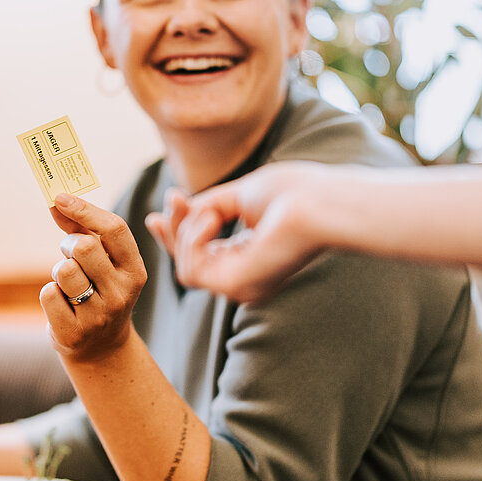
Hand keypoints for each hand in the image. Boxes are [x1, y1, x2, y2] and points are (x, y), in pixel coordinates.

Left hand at [41, 193, 147, 362]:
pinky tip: (63, 304)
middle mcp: (121, 293)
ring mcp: (99, 315)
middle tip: (70, 254)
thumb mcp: (103, 262)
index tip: (60, 197)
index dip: (85, 209)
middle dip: (68, 244)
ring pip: (64, 270)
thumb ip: (82, 229)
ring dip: (58, 270)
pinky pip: (48, 294)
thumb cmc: (99, 290)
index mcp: (134, 270)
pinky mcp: (74, 332)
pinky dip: (50, 293)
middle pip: (84, 247)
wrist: (101, 348)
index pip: (115, 229)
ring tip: (68, 282)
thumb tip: (56, 201)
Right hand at [146, 161, 328, 302]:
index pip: (203, 255)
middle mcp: (245, 279)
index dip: (178, 233)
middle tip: (171, 197)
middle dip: (173, 231)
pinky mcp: (236, 286)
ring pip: (185, 267)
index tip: (163, 206)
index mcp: (251, 258)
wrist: (318, 202)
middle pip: (188, 265)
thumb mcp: (240, 195)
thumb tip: (181, 208)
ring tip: (208, 208)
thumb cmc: (294, 193)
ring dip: (186, 230)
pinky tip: (212, 218)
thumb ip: (210, 205)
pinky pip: (191, 268)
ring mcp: (241, 287)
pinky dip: (192, 237)